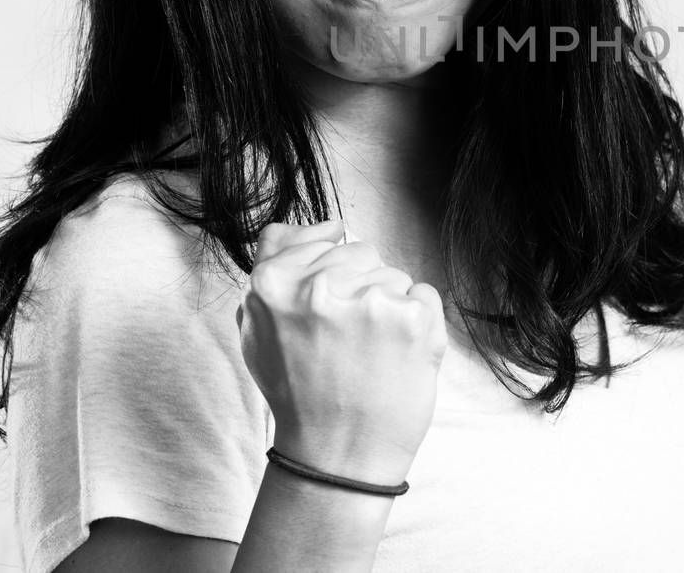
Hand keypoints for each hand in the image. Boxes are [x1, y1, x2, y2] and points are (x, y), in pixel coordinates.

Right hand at [238, 219, 447, 485]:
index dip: (330, 278)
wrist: (337, 457)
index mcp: (273, 283)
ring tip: (369, 355)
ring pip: (393, 276)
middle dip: (361, 290)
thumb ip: (275, 267)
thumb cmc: (299, 393)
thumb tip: (326, 226)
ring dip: (389, 309)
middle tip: (347, 344)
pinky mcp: (413, 317)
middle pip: (362, 253)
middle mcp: (320, 286)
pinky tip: (395, 357)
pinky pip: (424, 295)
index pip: (321, 240)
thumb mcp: (260, 329)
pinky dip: (418, 323)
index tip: (327, 315)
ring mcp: (370, 300)